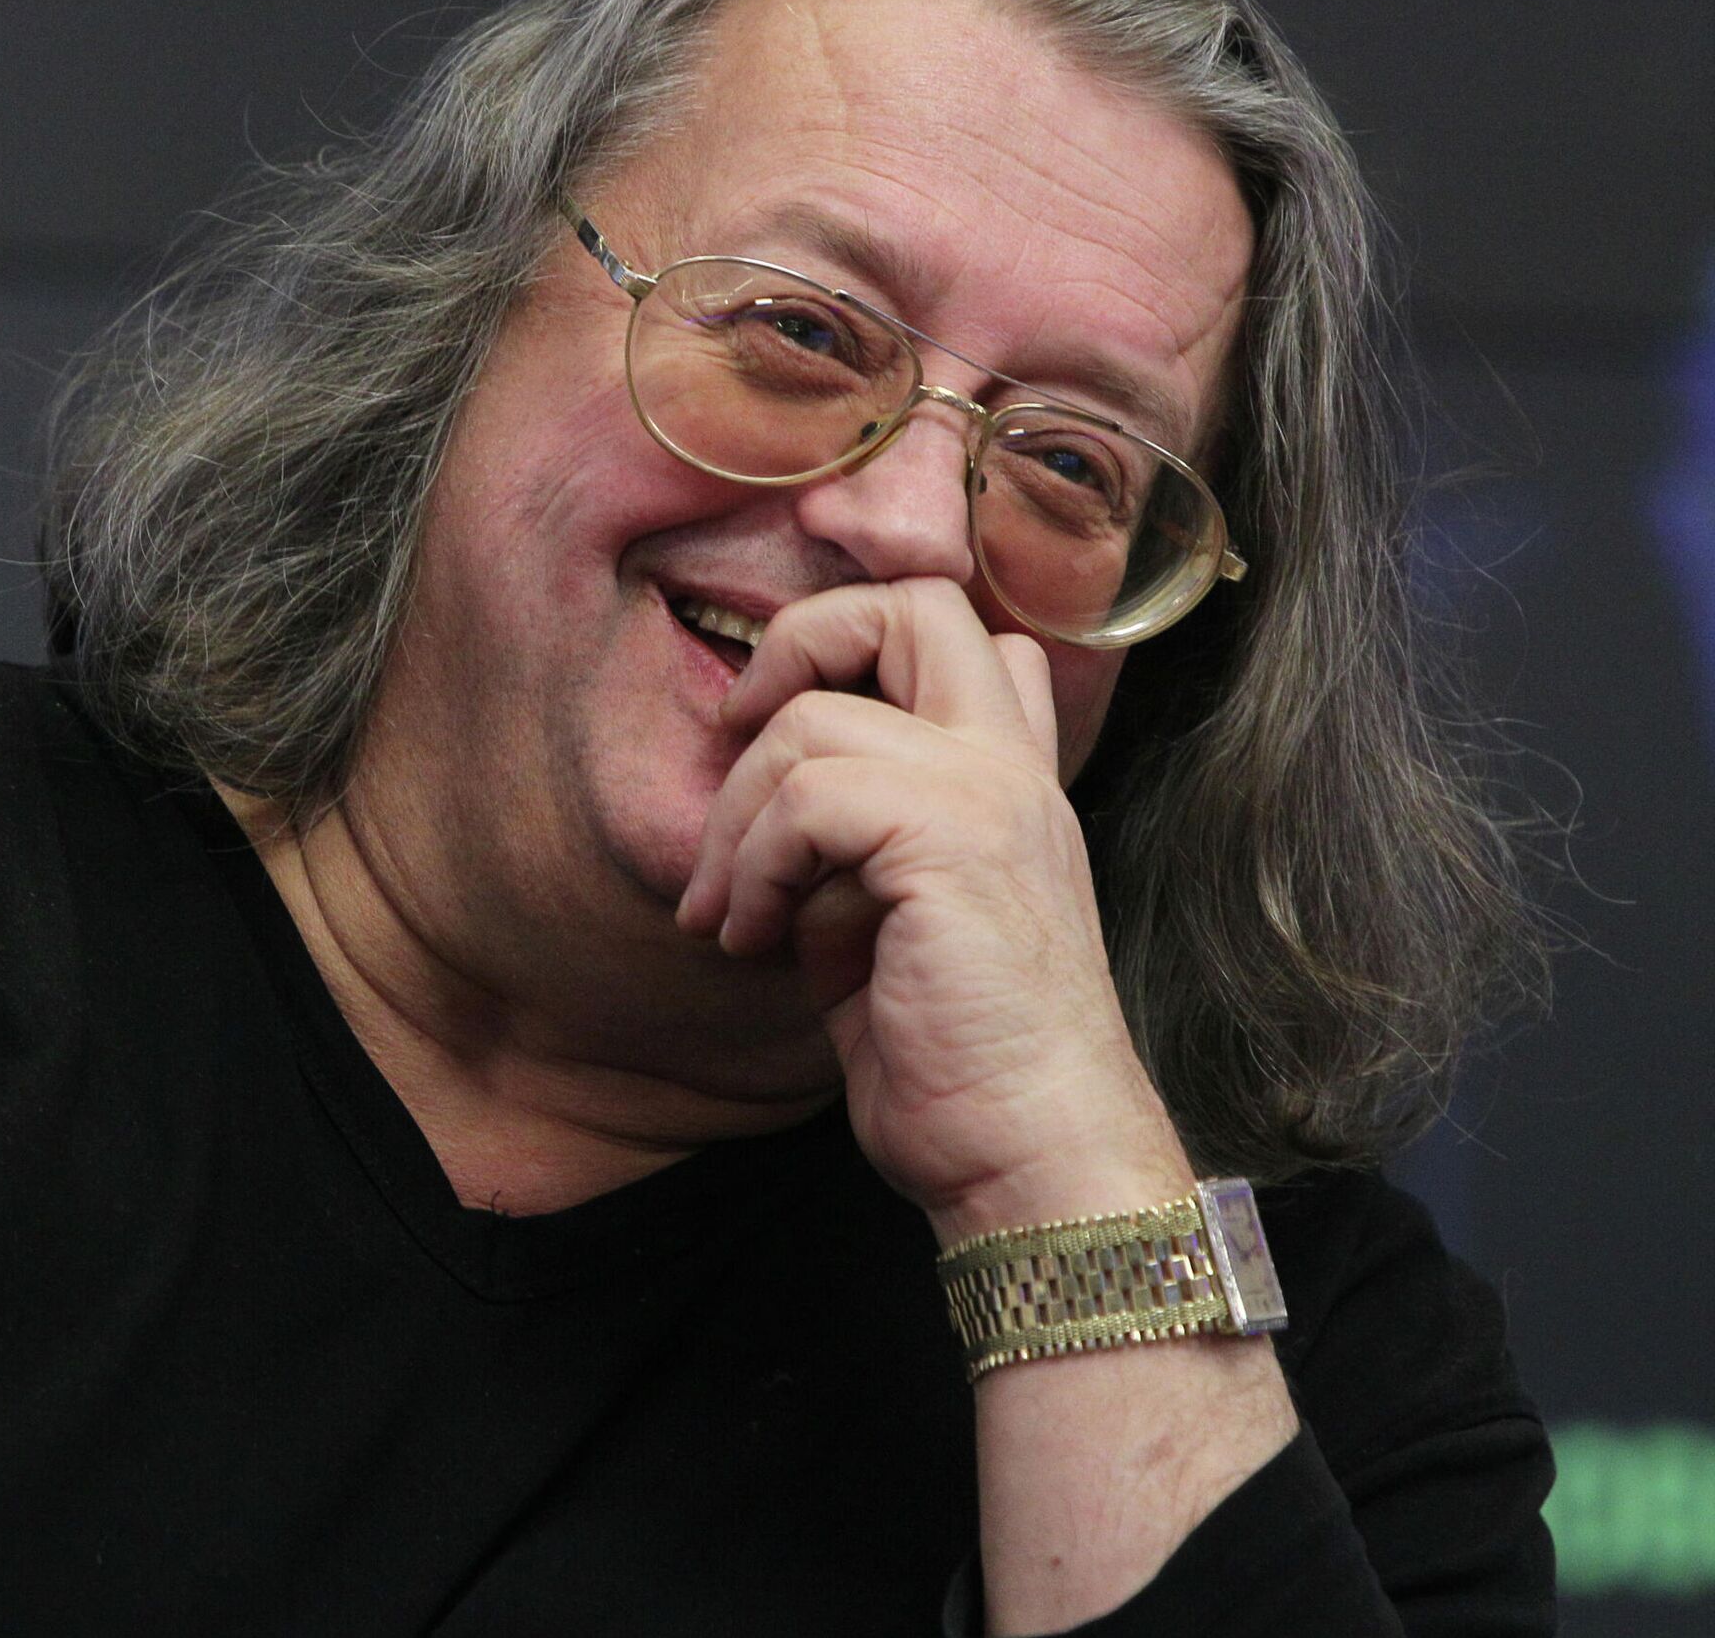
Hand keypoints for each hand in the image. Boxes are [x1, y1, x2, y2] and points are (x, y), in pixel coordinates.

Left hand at [675, 577, 1189, 1238]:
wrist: (1028, 1155)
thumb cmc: (958, 1061)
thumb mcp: (891, 924)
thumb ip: (857, 845)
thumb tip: (776, 805)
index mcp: (1007, 778)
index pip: (962, 632)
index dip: (853, 646)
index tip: (776, 739)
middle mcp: (1012, 767)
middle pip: (913, 603)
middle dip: (797, 645)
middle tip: (735, 735)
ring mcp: (991, 795)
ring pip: (817, 718)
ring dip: (737, 818)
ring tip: (729, 911)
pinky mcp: (953, 841)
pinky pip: (808, 797)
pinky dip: (753, 865)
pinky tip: (755, 936)